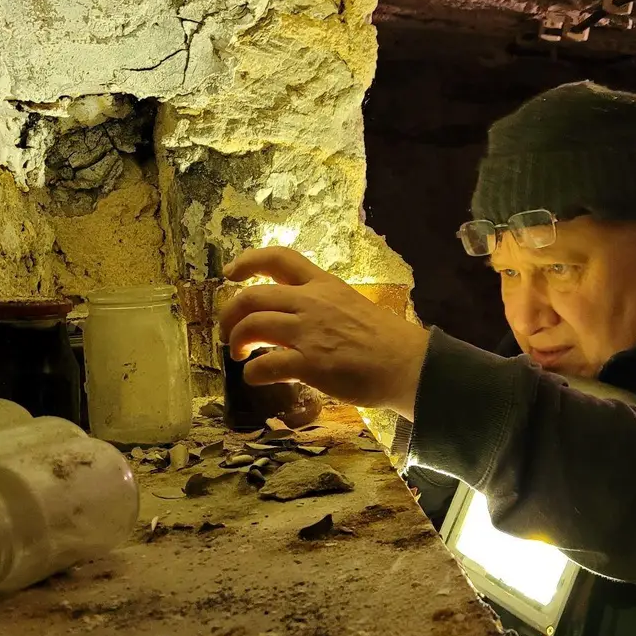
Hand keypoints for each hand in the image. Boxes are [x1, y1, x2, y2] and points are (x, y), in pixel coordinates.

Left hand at [218, 247, 429, 418]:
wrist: (407, 364)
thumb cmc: (385, 339)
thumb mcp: (351, 305)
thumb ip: (322, 306)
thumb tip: (299, 318)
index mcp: (323, 285)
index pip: (279, 258)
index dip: (248, 261)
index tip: (231, 272)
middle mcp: (311, 303)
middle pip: (252, 295)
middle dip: (230, 313)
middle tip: (228, 331)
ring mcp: (308, 333)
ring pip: (252, 326)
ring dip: (236, 341)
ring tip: (239, 354)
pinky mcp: (310, 364)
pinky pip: (265, 365)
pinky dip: (252, 372)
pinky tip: (254, 377)